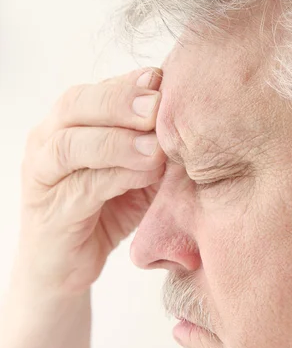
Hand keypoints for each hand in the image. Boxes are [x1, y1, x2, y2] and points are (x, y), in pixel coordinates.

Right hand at [14, 68, 166, 296]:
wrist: (71, 265)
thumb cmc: (110, 209)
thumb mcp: (141, 169)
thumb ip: (157, 143)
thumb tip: (192, 115)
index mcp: (72, 122)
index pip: (98, 88)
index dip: (132, 82)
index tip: (166, 81)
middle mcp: (49, 140)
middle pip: (76, 104)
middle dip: (120, 100)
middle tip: (157, 107)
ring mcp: (43, 175)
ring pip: (70, 144)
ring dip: (117, 141)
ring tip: (156, 148)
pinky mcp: (50, 213)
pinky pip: (80, 188)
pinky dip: (115, 177)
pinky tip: (146, 174)